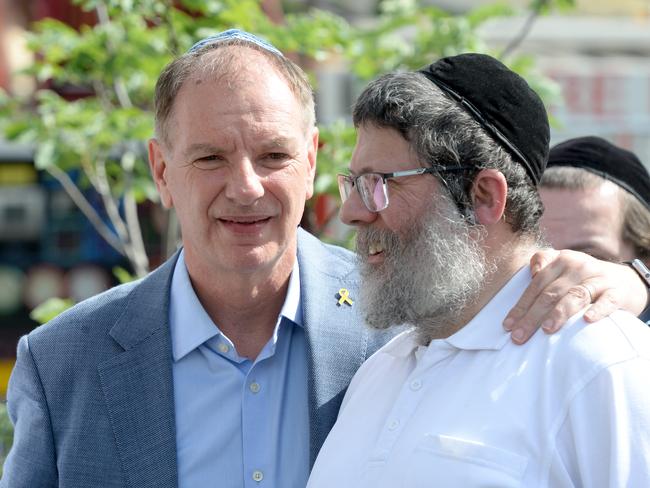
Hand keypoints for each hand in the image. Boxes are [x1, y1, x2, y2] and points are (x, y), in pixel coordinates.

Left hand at [503, 249, 648, 343]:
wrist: (625, 280)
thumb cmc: (582, 279)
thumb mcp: (562, 268)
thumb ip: (542, 269)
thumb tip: (528, 281)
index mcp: (561, 260)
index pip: (535, 286)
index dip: (520, 306)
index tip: (507, 326)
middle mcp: (578, 266)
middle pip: (550, 293)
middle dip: (532, 316)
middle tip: (519, 336)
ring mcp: (599, 278)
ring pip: (575, 296)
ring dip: (559, 313)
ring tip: (546, 329)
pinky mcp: (617, 292)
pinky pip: (608, 301)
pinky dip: (598, 310)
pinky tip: (587, 320)